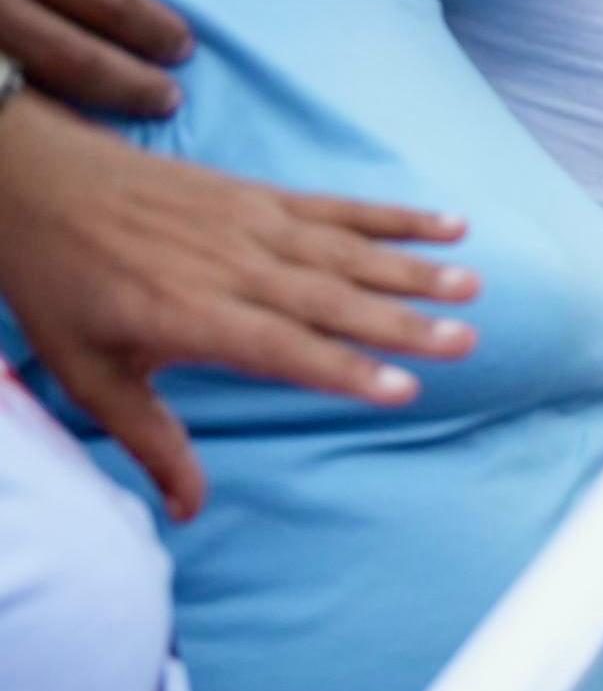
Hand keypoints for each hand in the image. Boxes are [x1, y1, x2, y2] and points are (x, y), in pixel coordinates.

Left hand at [0, 100, 477, 515]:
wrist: (31, 181)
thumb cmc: (57, 283)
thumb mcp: (87, 373)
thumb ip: (148, 438)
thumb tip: (188, 509)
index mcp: (190, 316)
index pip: (283, 349)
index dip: (345, 370)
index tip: (404, 389)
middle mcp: (232, 269)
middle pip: (331, 301)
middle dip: (403, 323)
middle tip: (466, 341)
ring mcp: (251, 227)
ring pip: (346, 253)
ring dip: (412, 270)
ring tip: (471, 287)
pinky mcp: (259, 196)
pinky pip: (339, 207)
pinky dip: (394, 217)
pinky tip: (447, 224)